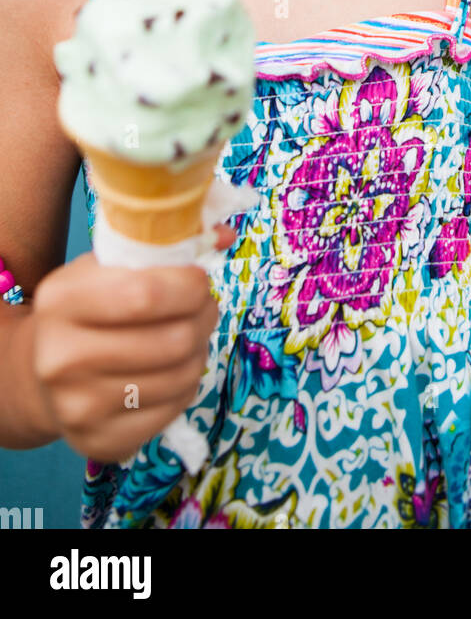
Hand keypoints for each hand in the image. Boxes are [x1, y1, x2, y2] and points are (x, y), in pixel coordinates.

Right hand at [28, 231, 226, 462]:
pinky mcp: (102, 442)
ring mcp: (79, 408)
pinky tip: (172, 371)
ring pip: (181, 376)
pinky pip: (175, 409)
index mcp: (61, 301)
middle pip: (173, 340)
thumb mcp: (109, 267)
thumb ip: (162, 247)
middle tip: (204, 307)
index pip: (146, 294)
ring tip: (188, 336)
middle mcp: (62, 359)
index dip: (190, 285)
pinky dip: (187, 386)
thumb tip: (222, 235)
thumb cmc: (88, 309)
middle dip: (204, 317)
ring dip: (199, 351)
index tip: (199, 279)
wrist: (42, 373)